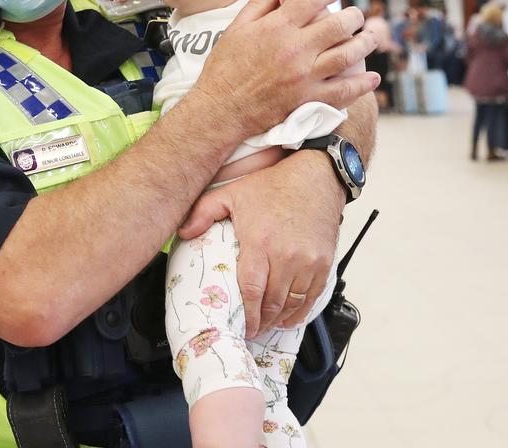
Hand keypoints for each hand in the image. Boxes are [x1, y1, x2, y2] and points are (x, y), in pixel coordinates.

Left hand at [177, 152, 341, 337]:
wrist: (316, 175)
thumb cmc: (274, 185)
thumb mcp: (232, 193)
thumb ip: (204, 212)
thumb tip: (183, 232)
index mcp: (261, 242)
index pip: (252, 291)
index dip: (247, 315)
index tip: (242, 327)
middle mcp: (287, 256)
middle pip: (273, 303)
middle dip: (261, 322)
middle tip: (251, 331)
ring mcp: (309, 261)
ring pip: (293, 304)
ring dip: (279, 319)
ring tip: (267, 325)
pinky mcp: (324, 262)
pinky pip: (313, 297)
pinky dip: (301, 311)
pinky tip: (290, 316)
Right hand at [193, 0, 378, 136]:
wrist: (221, 109)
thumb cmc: (226, 66)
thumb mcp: (238, 26)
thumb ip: (264, 0)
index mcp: (277, 27)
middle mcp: (294, 49)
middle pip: (339, 23)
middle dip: (353, 15)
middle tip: (355, 15)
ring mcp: (304, 76)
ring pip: (348, 54)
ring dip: (365, 43)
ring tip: (369, 38)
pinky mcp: (308, 100)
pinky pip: (345, 91)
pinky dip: (363, 84)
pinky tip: (371, 77)